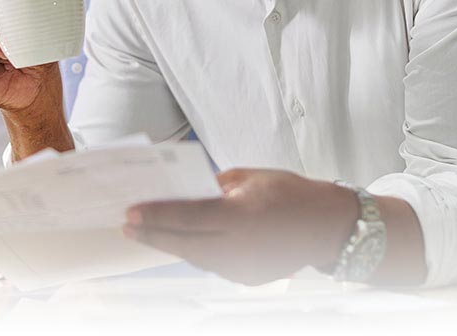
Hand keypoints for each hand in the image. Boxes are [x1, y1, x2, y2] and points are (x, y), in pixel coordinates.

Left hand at [122, 168, 355, 285]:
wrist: (328, 227)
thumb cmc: (289, 194)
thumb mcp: (249, 178)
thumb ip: (213, 187)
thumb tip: (182, 193)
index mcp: (241, 216)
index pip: (188, 217)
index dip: (156, 216)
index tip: (131, 212)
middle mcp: (240, 247)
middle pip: (185, 244)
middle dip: (153, 235)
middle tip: (128, 226)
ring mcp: (244, 268)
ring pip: (196, 258)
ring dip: (171, 245)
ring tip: (147, 234)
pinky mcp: (248, 279)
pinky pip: (213, 266)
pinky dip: (195, 253)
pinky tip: (181, 243)